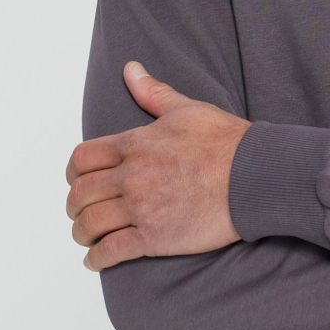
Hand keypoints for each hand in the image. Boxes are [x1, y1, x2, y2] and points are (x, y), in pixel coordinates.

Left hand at [65, 63, 249, 270]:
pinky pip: (112, 250)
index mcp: (134, 145)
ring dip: (81, 232)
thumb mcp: (188, 109)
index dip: (73, 173)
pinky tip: (96, 260)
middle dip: (74, 205)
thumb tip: (131, 70)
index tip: (76, 181)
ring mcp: (142, 208)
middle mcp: (132, 176)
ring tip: (86, 237)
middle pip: (81, 193)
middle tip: (80, 212)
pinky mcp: (155, 237)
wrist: (255, 176)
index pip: (82, 159)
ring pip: (90, 223)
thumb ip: (153, 93)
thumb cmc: (227, 143)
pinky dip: (97, 258)